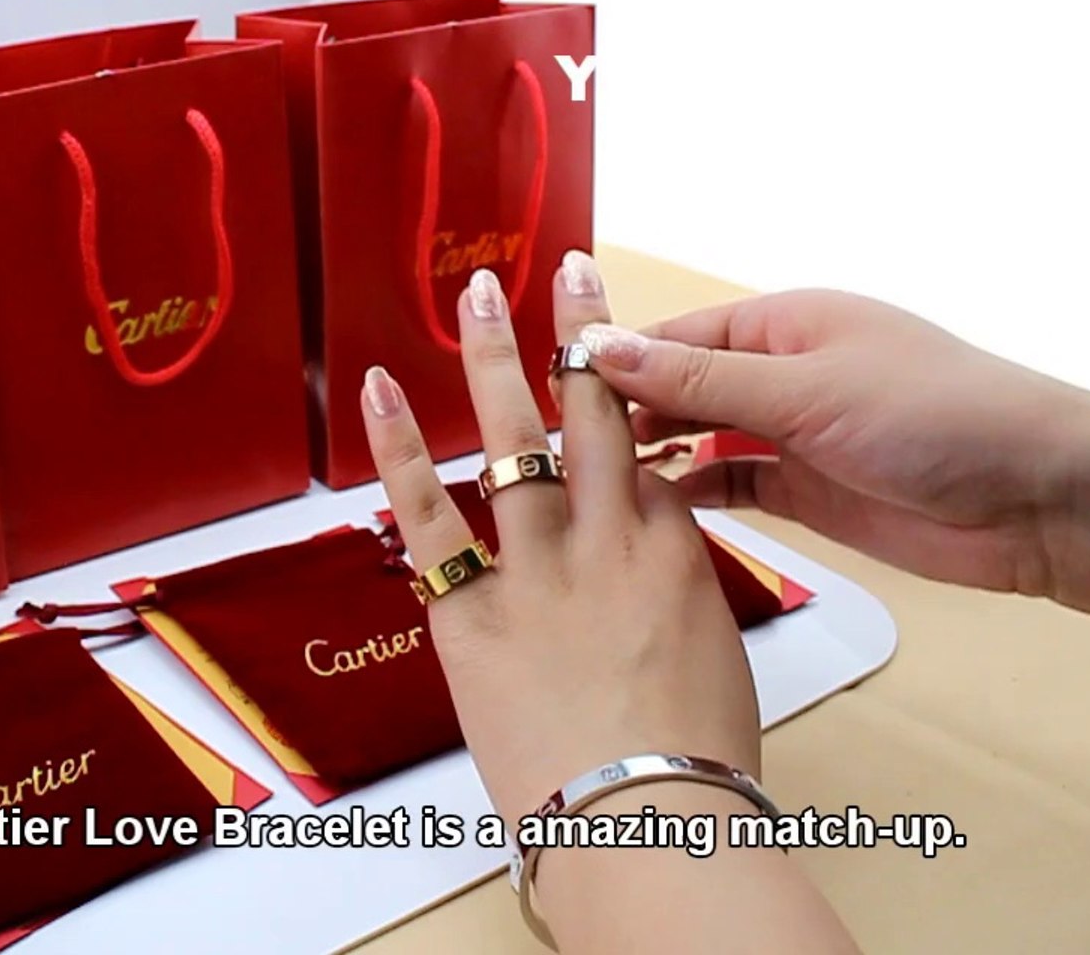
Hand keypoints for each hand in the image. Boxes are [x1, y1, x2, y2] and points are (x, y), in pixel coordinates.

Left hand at [360, 252, 854, 952]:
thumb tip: (650, 595)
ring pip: (514, 439)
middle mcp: (609, 539)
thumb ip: (675, 606)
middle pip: (595, 413)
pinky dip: (399, 450)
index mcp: (676, 552)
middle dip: (580, 334)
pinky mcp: (470, 611)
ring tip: (475, 293)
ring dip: (493, 358)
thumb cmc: (691, 765)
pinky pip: (426, 516)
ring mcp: (537, 568)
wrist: (646, 822)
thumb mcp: (711, 664)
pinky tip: (378, 391)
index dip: (631, 406)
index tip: (614, 361)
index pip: (649, 457)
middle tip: (565, 268)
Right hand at [577, 290, 1089, 623]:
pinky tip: (649, 511)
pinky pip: (730, 486)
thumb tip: (601, 347)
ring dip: (651, 456)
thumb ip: (698, 380)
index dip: (611, 361)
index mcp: (784, 323)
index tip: (546, 390)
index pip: (673, 337)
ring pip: (697, 439)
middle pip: (678, 387)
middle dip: (621, 411)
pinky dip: (691, 494)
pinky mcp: (807, 491)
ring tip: (585, 483)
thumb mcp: (805, 390)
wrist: (1037, 499)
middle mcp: (781, 372)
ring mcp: (793, 433)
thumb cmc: (938, 416)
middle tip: (552, 449)